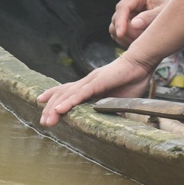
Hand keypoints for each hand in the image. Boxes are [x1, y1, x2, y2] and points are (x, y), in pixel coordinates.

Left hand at [37, 54, 151, 125]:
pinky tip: (59, 109)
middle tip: (43, 122)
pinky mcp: (98, 82)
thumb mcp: (118, 98)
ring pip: (68, 95)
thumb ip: (110, 107)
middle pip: (63, 94)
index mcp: (91, 84)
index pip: (68, 90)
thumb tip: (107, 120)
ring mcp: (91, 81)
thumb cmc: (134, 79)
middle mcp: (87, 81)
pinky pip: (81, 94)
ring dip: (55, 108)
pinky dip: (69, 102)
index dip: (53, 96)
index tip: (41, 104)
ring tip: (47, 120)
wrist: (142, 62)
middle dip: (50, 108)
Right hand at [110, 0, 168, 46]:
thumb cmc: (172, 14)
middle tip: (143, 40)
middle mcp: (129, 0)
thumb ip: (150, 18)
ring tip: (143, 40)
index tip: (120, 34)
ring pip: (114, 28)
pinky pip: (116, 34)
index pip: (123, 7)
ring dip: (127, 38)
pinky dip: (125, 40)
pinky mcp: (122, 22)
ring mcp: (124, 12)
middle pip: (117, 18)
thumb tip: (134, 24)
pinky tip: (138, 41)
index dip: (120, 21)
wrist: (174, 20)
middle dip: (128, 32)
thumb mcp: (164, 14)